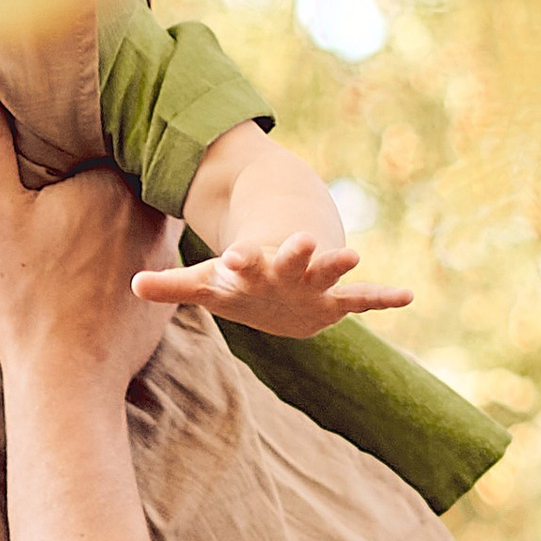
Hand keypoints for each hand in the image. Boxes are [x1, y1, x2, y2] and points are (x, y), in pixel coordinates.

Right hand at [0, 71, 170, 390]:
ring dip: (129, 196)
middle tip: (83, 143)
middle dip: (116, 152)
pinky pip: (154, 247)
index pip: (119, 124)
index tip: (77, 102)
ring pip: (150, 205)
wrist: (66, 382)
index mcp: (118, 179)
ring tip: (95, 191)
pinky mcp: (166, 289)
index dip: (100, 111)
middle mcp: (154, 210)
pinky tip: (105, 248)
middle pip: (139, 163)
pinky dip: (134, 241)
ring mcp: (166, 252)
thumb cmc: (27, 300)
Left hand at [130, 230, 410, 336]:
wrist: (281, 271)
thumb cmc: (239, 280)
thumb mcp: (207, 284)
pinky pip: (361, 298)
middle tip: (305, 241)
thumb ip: (173, 286)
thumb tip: (132, 284)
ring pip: (329, 272)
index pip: (245, 262)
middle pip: (291, 259)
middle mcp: (286, 269)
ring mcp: (313, 281)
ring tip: (354, 255)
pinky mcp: (334, 300)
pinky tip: (408, 297)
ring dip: (338, 265)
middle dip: (297, 253)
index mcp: (253, 267)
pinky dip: (383, 298)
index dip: (241, 261)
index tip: (237, 257)